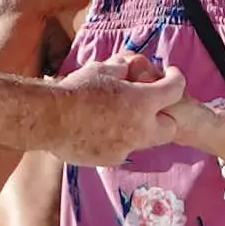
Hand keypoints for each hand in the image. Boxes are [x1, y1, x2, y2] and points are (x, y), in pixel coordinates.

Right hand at [40, 52, 181, 165]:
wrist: (48, 119)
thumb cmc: (75, 90)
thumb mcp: (103, 69)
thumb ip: (123, 69)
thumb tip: (130, 67)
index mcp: (143, 102)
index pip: (176, 90)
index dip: (176, 79)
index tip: (171, 75)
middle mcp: (141, 128)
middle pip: (171, 127)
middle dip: (165, 115)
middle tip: (151, 104)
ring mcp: (127, 147)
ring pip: (146, 140)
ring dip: (140, 128)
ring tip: (119, 115)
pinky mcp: (111, 159)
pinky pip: (123, 149)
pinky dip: (119, 139)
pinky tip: (100, 129)